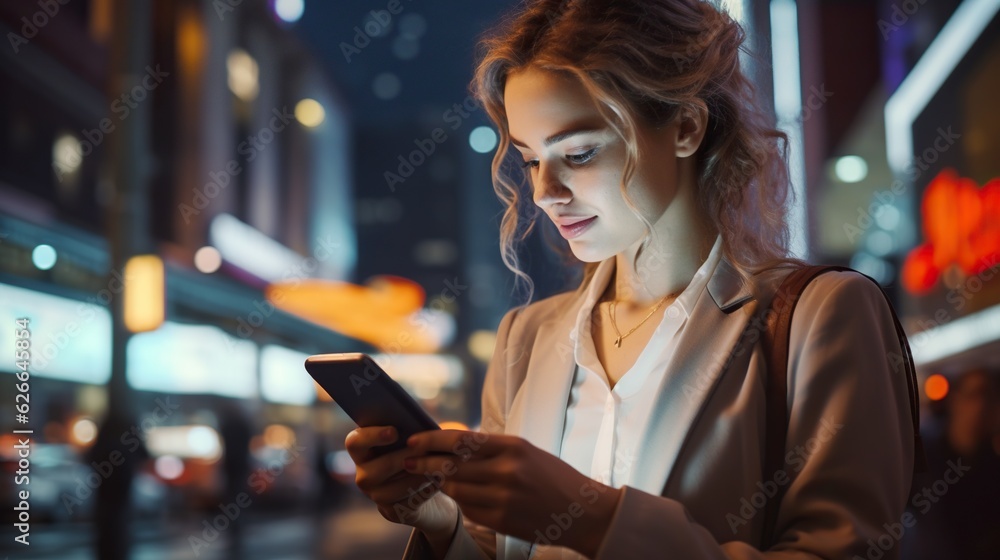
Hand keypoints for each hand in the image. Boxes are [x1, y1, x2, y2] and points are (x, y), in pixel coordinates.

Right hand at [345, 426, 459, 536]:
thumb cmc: (418, 455)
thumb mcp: (412, 441)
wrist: (429, 489)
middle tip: (425, 449)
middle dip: (404, 457)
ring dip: (418, 476)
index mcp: (363, 452)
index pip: (355, 442)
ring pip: (395, 488)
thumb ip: (408, 432)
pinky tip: (438, 482)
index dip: (372, 436)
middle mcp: (364, 475)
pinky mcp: (392, 512)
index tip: (394, 431)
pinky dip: (426, 491)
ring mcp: (376, 496)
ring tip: (437, 467)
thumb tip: (418, 426)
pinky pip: (409, 502)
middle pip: (379, 467)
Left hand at [404, 430, 622, 557]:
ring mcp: (502, 499)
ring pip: (455, 488)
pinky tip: (455, 494)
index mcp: (512, 447)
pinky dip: (458, 500)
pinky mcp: (500, 521)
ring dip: (438, 483)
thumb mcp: (526, 452)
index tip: (414, 440)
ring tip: (428, 476)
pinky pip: (468, 508)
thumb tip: (453, 444)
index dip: (432, 440)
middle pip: (451, 466)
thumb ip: (492, 449)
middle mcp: (506, 471)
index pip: (460, 441)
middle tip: (407, 460)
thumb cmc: (554, 477)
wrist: (582, 512)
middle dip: (424, 463)